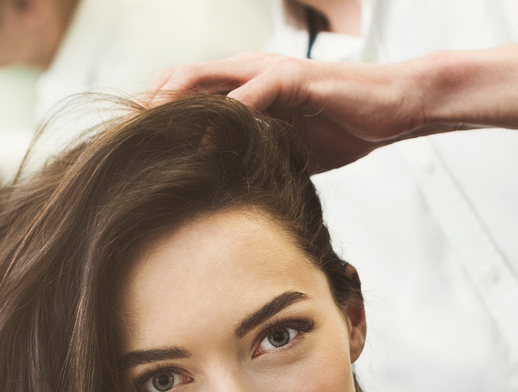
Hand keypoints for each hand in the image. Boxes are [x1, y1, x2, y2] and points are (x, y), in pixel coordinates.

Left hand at [145, 52, 431, 172]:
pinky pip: (254, 91)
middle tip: (124, 151)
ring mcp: (268, 72)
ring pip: (203, 77)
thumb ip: (246, 161)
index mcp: (239, 89)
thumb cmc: (339, 129)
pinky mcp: (296, 78)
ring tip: (149, 140)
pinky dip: (229, 114)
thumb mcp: (282, 152)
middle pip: (177, 80)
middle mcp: (246, 73)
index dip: (151, 120)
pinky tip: (209, 142)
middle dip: (147, 112)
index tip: (127, 155)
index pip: (180, 95)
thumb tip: (212, 193)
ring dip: (173, 106)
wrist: (394, 109)